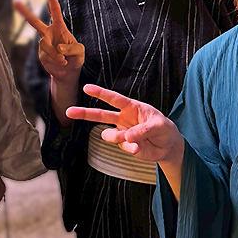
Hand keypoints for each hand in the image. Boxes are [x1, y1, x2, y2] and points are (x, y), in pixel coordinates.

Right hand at [15, 0, 83, 82]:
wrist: (69, 73)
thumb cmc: (76, 58)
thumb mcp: (80, 51)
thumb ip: (71, 48)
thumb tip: (58, 47)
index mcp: (59, 27)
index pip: (55, 11)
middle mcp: (49, 34)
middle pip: (34, 22)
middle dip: (25, 13)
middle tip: (16, 3)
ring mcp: (43, 44)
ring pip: (45, 44)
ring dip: (57, 53)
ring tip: (64, 60)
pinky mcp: (41, 55)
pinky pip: (46, 55)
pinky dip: (56, 59)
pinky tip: (61, 62)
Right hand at [66, 84, 184, 163]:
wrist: (168, 146)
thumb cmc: (164, 129)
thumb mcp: (158, 125)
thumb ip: (142, 129)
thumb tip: (127, 137)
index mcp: (132, 107)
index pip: (114, 98)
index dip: (100, 93)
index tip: (86, 88)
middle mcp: (124, 118)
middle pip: (100, 114)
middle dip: (84, 113)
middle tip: (69, 111)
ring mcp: (122, 132)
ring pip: (109, 134)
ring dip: (117, 137)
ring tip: (131, 140)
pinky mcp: (125, 145)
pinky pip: (121, 146)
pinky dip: (130, 149)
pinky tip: (138, 149)